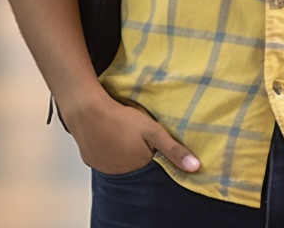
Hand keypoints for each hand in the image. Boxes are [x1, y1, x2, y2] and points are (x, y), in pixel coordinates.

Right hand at [64, 88, 199, 176]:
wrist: (87, 111)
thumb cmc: (122, 119)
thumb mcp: (153, 130)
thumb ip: (173, 149)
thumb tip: (195, 167)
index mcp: (138, 167)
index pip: (152, 166)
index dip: (155, 154)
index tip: (153, 142)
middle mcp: (120, 173)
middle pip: (135, 165)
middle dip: (139, 153)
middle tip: (136, 135)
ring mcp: (103, 167)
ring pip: (119, 163)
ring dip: (123, 153)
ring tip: (123, 134)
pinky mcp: (90, 159)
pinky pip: (103, 159)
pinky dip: (108, 151)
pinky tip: (109, 136)